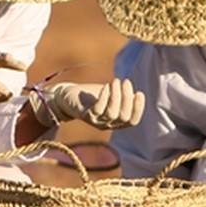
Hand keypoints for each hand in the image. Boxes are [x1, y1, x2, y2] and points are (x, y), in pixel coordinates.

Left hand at [30, 79, 145, 129]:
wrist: (67, 97)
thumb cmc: (91, 95)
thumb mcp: (109, 96)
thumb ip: (122, 97)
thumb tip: (134, 93)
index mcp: (116, 122)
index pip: (132, 121)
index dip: (138, 108)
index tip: (138, 93)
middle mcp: (107, 125)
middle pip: (124, 116)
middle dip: (127, 98)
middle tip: (125, 82)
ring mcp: (96, 121)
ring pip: (113, 114)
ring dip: (117, 96)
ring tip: (116, 81)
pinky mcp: (86, 115)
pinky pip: (98, 109)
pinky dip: (105, 97)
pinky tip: (106, 86)